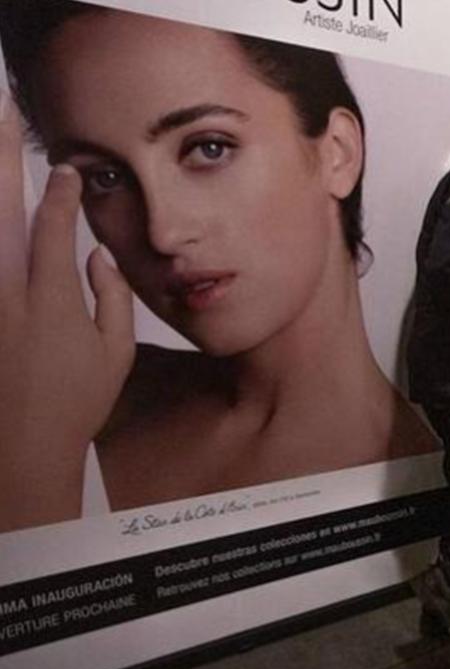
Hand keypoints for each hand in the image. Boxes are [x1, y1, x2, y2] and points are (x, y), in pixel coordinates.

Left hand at [0, 90, 134, 531]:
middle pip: (4, 211)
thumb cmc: (73, 404)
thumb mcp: (113, 355)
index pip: (56, 231)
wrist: (19, 447)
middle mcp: (11, 294)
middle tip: (3, 115)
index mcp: (55, 301)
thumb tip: (100, 257)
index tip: (68, 169)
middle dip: (4, 159)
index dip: (63, 196)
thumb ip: (112, 300)